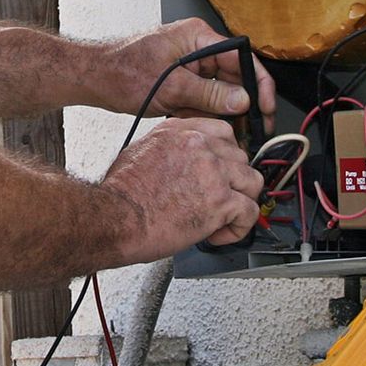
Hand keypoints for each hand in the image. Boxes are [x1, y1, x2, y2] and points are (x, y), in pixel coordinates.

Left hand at [101, 18, 277, 119]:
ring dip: (224, 113)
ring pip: (220, 90)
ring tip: (230, 134)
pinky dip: (206, 114)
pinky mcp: (181, 81)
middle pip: (234, 76)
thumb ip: (209, 94)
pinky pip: (204, 98)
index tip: (265, 106)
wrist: (93, 79)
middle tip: (253, 128)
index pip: (242, 57)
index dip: (259, 83)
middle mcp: (197, 48)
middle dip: (243, 103)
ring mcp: (189, 65)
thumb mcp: (171, 87)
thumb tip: (242, 100)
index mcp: (198, 37)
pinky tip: (204, 127)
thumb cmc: (121, 71)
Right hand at [101, 116, 263, 262]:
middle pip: (240, 158)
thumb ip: (166, 147)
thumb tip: (177, 158)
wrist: (113, 219)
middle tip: (216, 200)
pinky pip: (251, 212)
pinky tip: (219, 234)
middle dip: (232, 183)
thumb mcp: (138, 152)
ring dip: (241, 202)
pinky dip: (239, 228)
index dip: (226, 156)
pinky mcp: (220, 201)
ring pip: (252, 182)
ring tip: (223, 218)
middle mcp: (200, 146)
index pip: (224, 132)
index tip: (222, 172)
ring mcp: (213, 172)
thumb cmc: (119, 194)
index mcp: (180, 132)